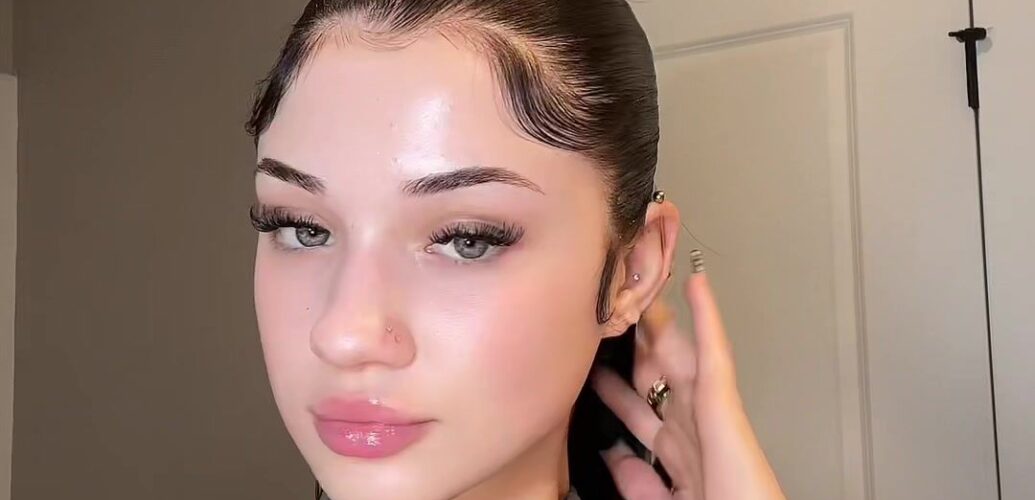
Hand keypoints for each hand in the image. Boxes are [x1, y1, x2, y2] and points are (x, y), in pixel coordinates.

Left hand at [590, 261, 785, 499]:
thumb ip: (636, 481)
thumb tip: (613, 454)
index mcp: (677, 455)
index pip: (639, 410)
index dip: (615, 387)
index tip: (592, 366)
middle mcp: (691, 428)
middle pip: (655, 374)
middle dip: (633, 346)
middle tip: (613, 312)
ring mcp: (710, 413)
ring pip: (679, 355)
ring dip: (662, 320)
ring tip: (643, 284)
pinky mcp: (725, 406)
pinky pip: (713, 354)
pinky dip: (706, 318)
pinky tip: (696, 286)